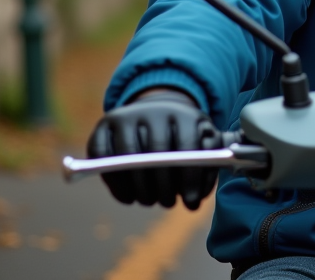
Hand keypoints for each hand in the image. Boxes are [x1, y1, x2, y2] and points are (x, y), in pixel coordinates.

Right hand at [87, 89, 221, 209]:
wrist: (155, 111)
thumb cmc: (184, 135)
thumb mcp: (205, 140)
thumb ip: (212, 159)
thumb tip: (201, 191)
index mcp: (183, 114)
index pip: (187, 146)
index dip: (190, 178)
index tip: (191, 202)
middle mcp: (153, 111)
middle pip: (156, 153)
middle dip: (164, 187)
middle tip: (169, 204)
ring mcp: (125, 116)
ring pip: (128, 157)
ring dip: (140, 188)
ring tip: (150, 201)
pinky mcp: (103, 125)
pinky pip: (102, 157)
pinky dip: (115, 183)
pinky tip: (129, 197)